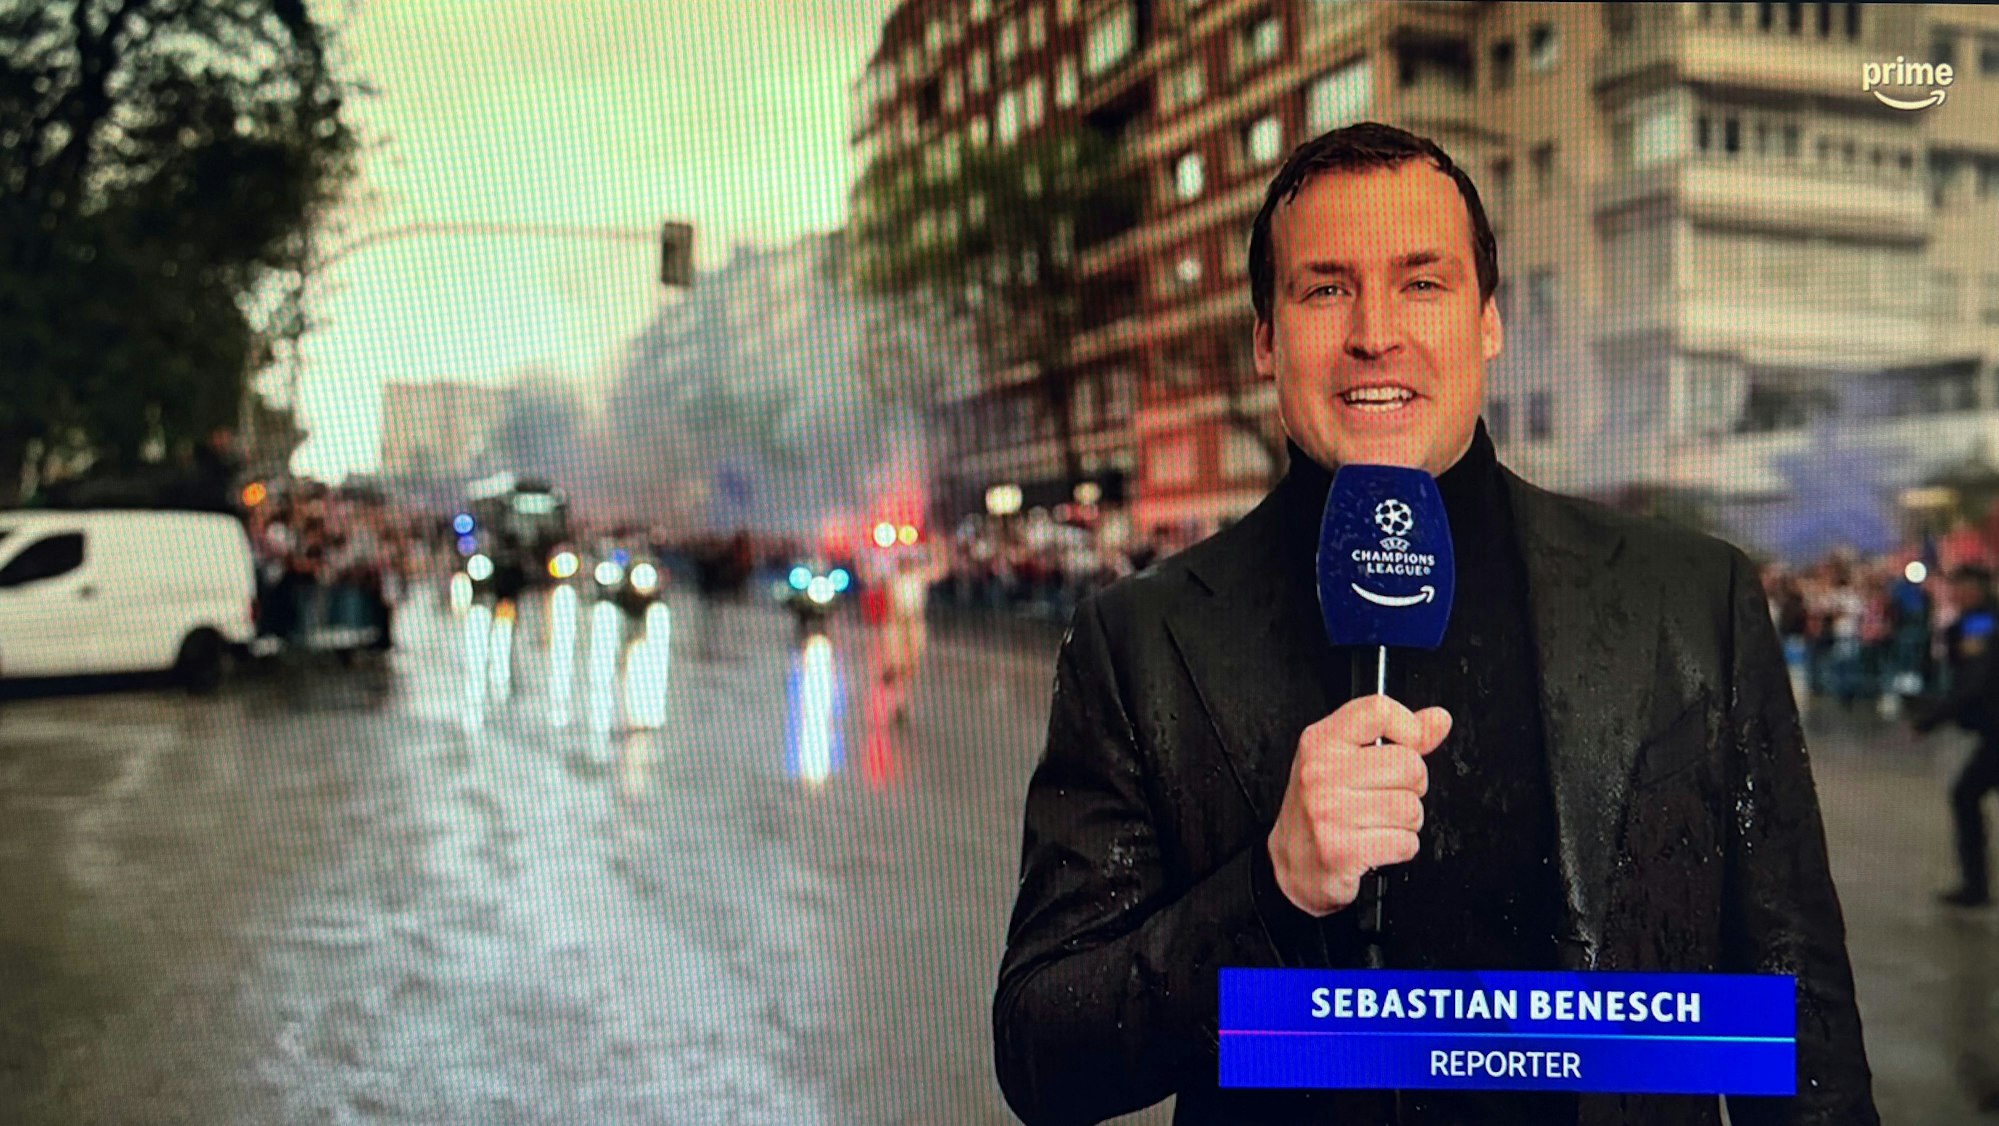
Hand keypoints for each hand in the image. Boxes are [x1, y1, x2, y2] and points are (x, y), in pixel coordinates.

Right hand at [1266, 695, 1452, 917]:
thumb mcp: (1345, 762)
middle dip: (1411, 786)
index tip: (1407, 745)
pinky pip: (1404, 842)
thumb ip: (1396, 738)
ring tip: (1379, 822)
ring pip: (1410, 807)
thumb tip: (1438, 719)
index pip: (1378, 710)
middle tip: (1386, 796)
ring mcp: (1329, 811)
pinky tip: (1376, 843)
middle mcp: (1320, 773)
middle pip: (1408, 763)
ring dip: (1406, 822)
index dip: (1408, 727)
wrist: (1293, 866)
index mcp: (1320, 742)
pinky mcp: (1341, 850)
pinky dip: (1400, 847)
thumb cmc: (1321, 811)